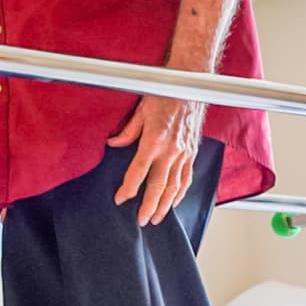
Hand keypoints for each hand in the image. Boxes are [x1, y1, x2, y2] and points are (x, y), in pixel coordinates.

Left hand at [108, 96, 206, 225]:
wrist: (192, 83)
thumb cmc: (165, 92)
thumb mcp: (140, 110)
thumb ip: (127, 132)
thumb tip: (113, 145)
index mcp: (154, 141)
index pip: (138, 173)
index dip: (128, 189)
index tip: (119, 200)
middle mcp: (171, 150)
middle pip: (159, 187)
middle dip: (149, 207)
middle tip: (141, 221)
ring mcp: (184, 152)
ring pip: (176, 187)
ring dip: (165, 205)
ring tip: (156, 218)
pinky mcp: (193, 151)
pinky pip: (187, 177)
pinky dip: (181, 192)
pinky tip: (174, 202)